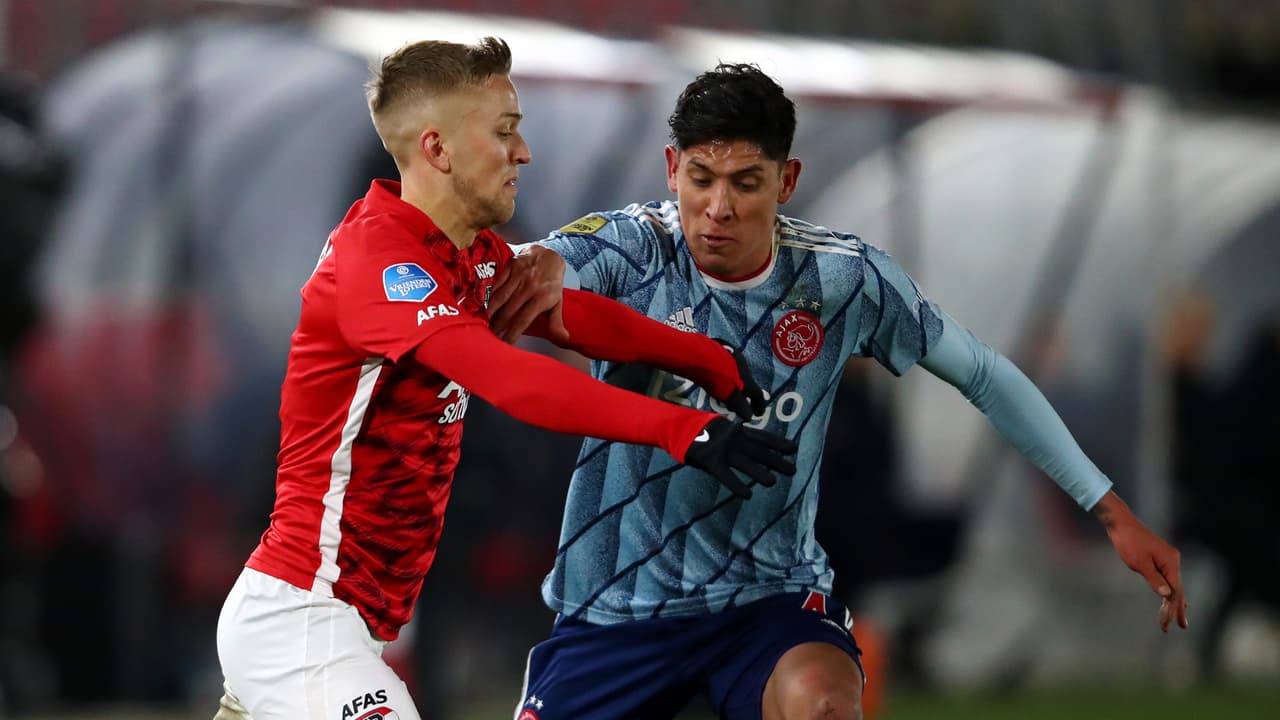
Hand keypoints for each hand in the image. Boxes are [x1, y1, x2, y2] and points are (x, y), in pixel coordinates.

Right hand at [489, 246, 568, 342]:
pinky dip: (488, 295)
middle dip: (497, 326)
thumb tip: (563, 339)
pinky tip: (482, 306)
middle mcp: (529, 287)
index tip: (504, 344)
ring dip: (489, 312)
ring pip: (499, 297)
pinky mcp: (510, 267)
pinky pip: (496, 283)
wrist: (549, 256)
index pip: (523, 320)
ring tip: (482, 324)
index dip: (512, 333)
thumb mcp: (557, 303)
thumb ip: (556, 323)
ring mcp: (519, 276)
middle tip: (489, 337)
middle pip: (508, 311)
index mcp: (541, 298)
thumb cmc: (551, 284)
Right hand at [682, 417, 796, 498]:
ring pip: (746, 463)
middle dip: (777, 461)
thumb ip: (735, 438)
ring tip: (773, 483)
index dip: (778, 443)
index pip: (762, 437)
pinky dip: (737, 486)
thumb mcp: (721, 429)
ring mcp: (723, 450)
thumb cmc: (700, 430)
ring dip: (760, 473)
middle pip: (760, 451)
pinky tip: (747, 495)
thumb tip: (750, 446)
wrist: (677, 426)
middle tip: (793, 470)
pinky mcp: (711, 461)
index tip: (793, 449)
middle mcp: (734, 439)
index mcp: (737, 430)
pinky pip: (726, 476)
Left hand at [716, 340, 766, 418]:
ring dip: (733, 379)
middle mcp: (743, 364)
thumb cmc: (717, 378)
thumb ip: (740, 406)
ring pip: (736, 369)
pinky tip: (715, 372)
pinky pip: (725, 360)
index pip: (757, 393)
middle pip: (746, 380)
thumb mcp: (729, 396)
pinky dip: (723, 369)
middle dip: (745, 391)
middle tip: (741, 400)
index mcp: (747, 378)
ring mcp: (732, 354)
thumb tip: (749, 415)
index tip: (758, 413)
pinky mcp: (720, 346)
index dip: (758, 405)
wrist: (701, 355)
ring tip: (726, 386)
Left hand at [1093, 492, 1188, 631]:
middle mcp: (1173, 560)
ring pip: (1173, 584)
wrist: (1121, 524)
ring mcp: (1168, 559)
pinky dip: (1169, 590)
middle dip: (1177, 609)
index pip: (1175, 591)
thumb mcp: (1139, 563)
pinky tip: (1170, 598)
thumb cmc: (1128, 542)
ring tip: (1178, 619)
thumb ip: (1154, 580)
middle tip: (1181, 626)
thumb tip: (1167, 595)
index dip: (1172, 608)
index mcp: (1171, 562)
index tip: (1168, 623)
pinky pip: (1167, 578)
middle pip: (1178, 589)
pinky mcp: (1161, 558)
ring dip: (1173, 601)